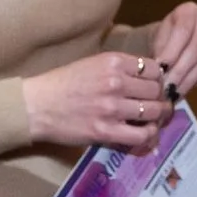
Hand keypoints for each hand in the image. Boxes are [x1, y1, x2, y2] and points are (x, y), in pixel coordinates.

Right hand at [24, 51, 166, 151]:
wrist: (37, 106)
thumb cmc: (62, 84)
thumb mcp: (92, 64)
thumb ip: (118, 68)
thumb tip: (145, 76)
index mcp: (112, 62)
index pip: (152, 68)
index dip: (157, 78)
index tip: (153, 85)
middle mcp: (116, 82)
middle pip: (156, 90)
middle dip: (160, 97)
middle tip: (157, 103)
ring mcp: (112, 108)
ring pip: (153, 111)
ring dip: (158, 116)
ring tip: (154, 118)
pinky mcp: (106, 130)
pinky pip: (141, 135)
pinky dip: (148, 134)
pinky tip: (145, 132)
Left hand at [148, 2, 196, 100]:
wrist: (174, 46)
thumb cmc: (163, 43)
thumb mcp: (156, 43)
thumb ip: (160, 53)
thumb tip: (162, 71)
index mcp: (189, 10)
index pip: (183, 29)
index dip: (172, 50)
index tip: (161, 68)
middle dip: (180, 69)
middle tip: (167, 86)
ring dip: (190, 78)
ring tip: (174, 91)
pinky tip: (188, 85)